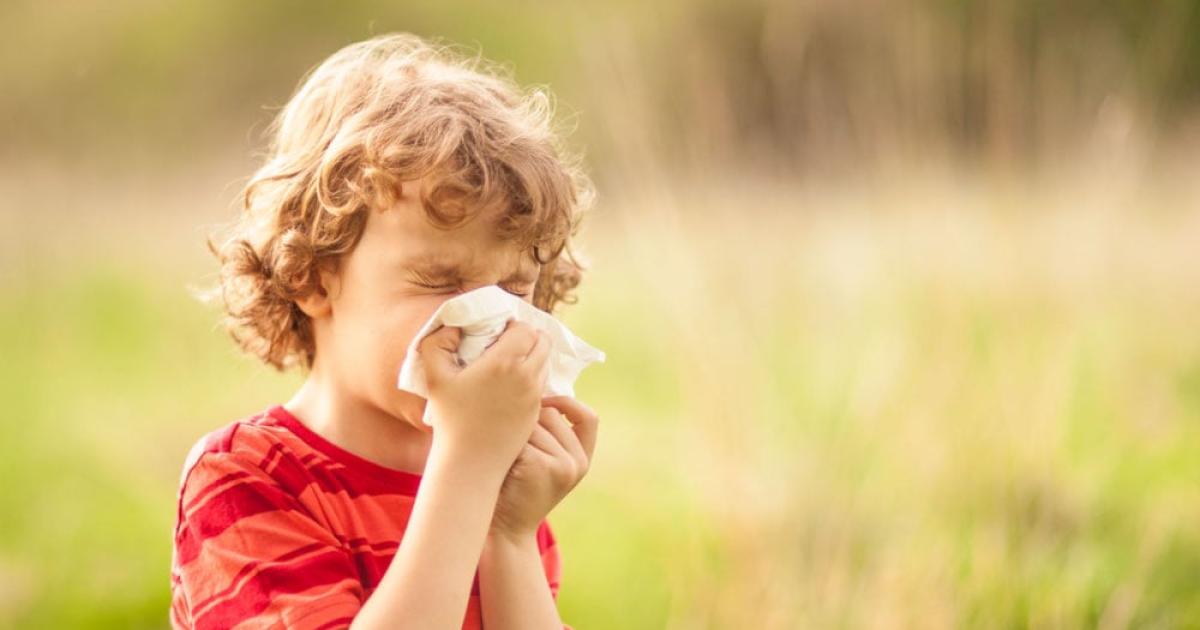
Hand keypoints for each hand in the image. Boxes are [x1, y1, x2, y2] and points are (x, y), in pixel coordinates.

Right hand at [418, 320, 551, 474]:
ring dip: (533, 356)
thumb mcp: (434, 376)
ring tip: (509, 362)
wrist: (470, 462)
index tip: (496, 333)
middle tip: (507, 342)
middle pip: (543, 342)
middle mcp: (526, 376)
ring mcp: (535, 396)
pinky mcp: (536, 412)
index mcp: (505, 362)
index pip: (526, 328)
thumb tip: (454, 327)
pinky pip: (542, 384)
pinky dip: (532, 377)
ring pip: (545, 362)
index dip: (513, 326)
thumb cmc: (450, 418)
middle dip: (529, 337)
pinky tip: (511, 383)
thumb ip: (437, 343)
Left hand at [489, 396, 599, 542]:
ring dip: (513, 433)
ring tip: (504, 458)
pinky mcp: (543, 466)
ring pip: (533, 423)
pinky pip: (520, 436)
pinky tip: (501, 464)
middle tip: (509, 446)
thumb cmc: (514, 488)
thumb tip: (534, 386)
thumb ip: (549, 433)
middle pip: (552, 413)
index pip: (589, 417)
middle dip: (527, 420)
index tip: (544, 401)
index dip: (567, 402)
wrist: (504, 529)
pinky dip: (505, 445)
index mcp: (582, 458)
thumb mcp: (542, 461)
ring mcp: (563, 465)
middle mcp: (578, 462)